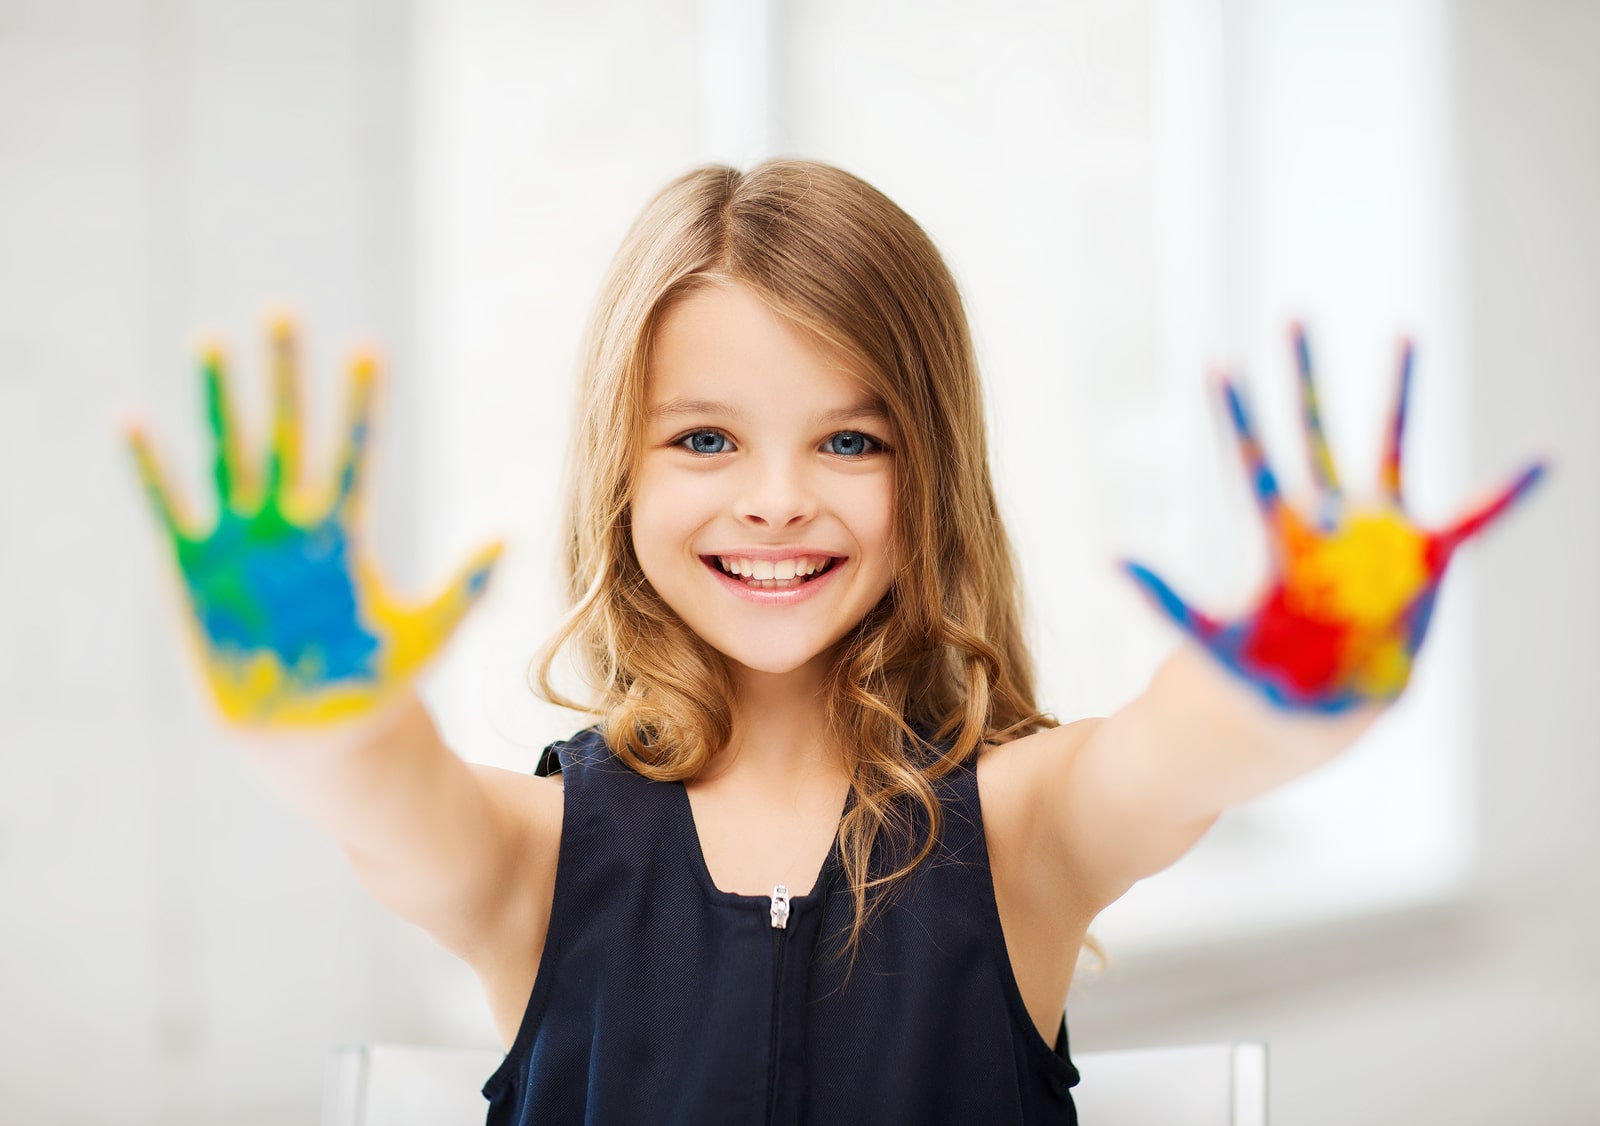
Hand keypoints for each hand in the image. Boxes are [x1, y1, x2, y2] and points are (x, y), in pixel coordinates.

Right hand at [126, 320, 501, 726]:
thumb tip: (507, 537)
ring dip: (220, 401)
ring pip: (228, 456)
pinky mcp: (194, 572)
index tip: (368, 348)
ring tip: (212, 340)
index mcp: (343, 536)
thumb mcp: (430, 636)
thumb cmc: (375, 685)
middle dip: (285, 376)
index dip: (359, 404)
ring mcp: (240, 545)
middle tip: (283, 309)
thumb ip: (466, 589)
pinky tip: (132, 421)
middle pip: (288, 436)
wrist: (317, 739)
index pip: (352, 453)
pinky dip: (151, 469)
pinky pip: (169, 510)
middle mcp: (289, 528)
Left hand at [1124, 325, 1544, 712]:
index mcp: (1278, 540)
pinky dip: (1508, 493)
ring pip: (1387, 449)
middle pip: (1314, 435)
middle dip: (1304, 379)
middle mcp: (1326, 525)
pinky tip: (1543, 458)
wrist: (1315, 716)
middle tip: (1291, 314)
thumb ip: (1164, 599)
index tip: (1216, 363)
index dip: (1235, 415)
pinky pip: (1476, 519)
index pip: (1252, 463)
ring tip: (1402, 332)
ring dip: (1395, 394)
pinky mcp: (1425, 563)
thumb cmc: (1259, 680)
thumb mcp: (1207, 643)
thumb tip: (1104, 556)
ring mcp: (1376, 539)